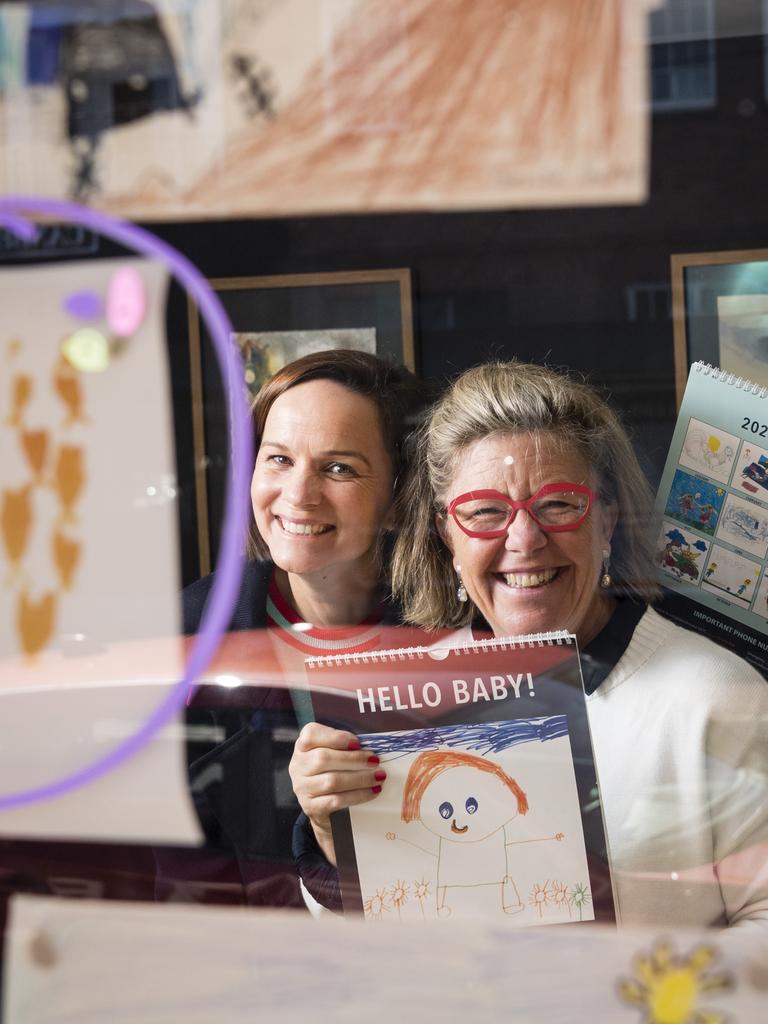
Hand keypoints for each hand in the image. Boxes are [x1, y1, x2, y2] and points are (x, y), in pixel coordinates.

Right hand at [289, 723, 384, 866]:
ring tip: (378, 776)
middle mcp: (298, 765)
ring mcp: (302, 787)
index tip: (357, 743)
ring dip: (360, 778)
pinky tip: (372, 791)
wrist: (323, 808)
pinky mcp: (311, 807)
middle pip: (323, 758)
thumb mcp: (333, 754)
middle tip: (374, 760)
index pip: (311, 735)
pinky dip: (358, 795)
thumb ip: (346, 746)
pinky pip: (336, 800)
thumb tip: (369, 746)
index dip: (335, 738)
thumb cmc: (332, 771)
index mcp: (303, 746)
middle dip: (353, 759)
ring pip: (331, 781)